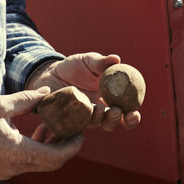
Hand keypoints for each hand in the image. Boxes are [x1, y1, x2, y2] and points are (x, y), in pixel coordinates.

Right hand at [0, 89, 84, 177]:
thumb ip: (26, 99)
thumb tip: (46, 91)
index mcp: (20, 153)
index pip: (58, 156)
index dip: (73, 146)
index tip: (81, 133)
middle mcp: (16, 167)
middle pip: (52, 163)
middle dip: (64, 146)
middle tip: (71, 129)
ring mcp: (7, 172)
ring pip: (39, 164)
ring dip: (49, 148)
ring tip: (50, 127)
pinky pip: (25, 164)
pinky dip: (34, 151)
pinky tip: (31, 134)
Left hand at [27, 53, 144, 137]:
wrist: (50, 72)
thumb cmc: (74, 67)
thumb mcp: (88, 61)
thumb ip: (102, 63)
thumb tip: (116, 59)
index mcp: (109, 99)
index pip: (126, 113)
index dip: (132, 117)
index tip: (134, 114)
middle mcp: (98, 111)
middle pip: (112, 123)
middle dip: (116, 120)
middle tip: (115, 111)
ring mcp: (82, 117)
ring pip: (94, 125)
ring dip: (99, 119)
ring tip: (97, 108)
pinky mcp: (67, 119)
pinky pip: (73, 123)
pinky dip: (77, 119)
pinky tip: (76, 109)